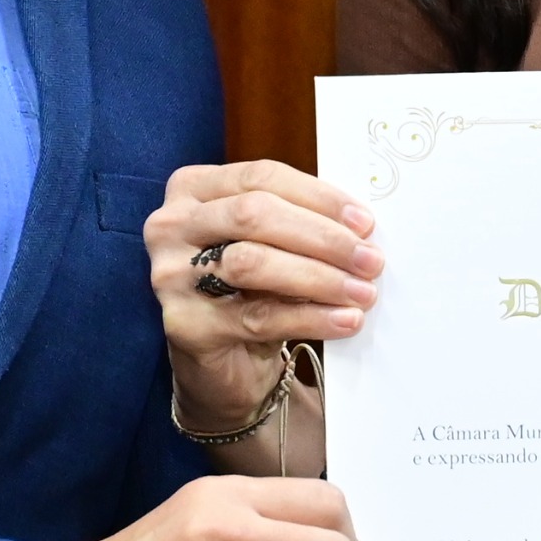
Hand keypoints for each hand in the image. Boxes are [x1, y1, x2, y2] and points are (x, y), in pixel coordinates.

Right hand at [152, 162, 381, 435]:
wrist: (221, 363)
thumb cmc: (250, 290)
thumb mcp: (269, 244)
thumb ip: (299, 222)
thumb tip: (360, 226)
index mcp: (192, 189)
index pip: (260, 177)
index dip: (318, 197)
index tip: (364, 221)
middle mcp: (171, 226)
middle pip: (254, 215)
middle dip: (322, 237)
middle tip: (370, 259)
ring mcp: (172, 275)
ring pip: (253, 263)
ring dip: (319, 277)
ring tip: (362, 291)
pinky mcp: (185, 325)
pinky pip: (258, 316)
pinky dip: (310, 317)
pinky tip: (344, 320)